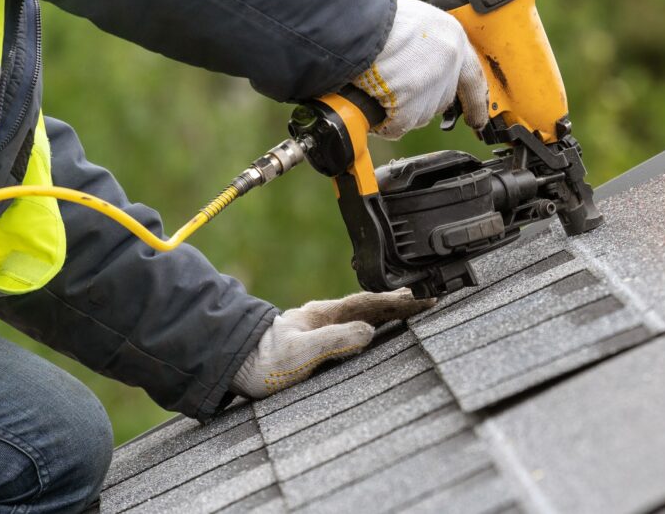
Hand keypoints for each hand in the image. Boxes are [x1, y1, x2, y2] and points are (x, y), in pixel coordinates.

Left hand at [230, 289, 432, 397]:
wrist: (233, 366)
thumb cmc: (262, 362)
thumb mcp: (299, 352)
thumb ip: (334, 341)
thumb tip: (369, 332)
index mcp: (325, 314)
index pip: (371, 303)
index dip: (400, 302)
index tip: (425, 299)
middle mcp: (325, 317)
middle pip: (372, 305)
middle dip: (402, 302)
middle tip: (431, 299)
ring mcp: (322, 328)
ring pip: (364, 315)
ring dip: (391, 313)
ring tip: (415, 310)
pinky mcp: (318, 342)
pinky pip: (355, 328)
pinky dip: (375, 325)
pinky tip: (381, 331)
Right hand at [353, 0, 488, 139]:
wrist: (355, 21)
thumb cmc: (375, 15)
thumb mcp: (414, 20)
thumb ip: (426, 43)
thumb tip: (419, 62)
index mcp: (452, 36)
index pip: (473, 77)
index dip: (475, 101)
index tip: (478, 119)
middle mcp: (448, 62)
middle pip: (441, 99)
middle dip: (419, 100)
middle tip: (394, 89)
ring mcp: (431, 85)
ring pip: (419, 114)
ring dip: (398, 109)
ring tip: (375, 85)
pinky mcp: (410, 105)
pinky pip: (398, 126)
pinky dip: (383, 121)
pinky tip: (371, 101)